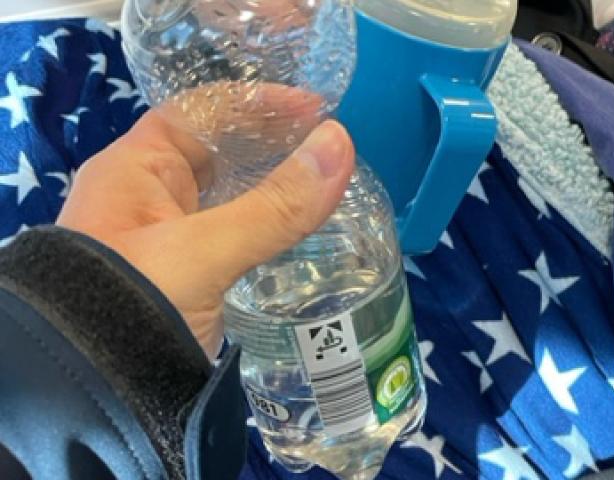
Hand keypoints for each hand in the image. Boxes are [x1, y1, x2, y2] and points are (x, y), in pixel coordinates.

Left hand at [56, 111, 354, 358]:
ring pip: (228, 196)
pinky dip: (266, 226)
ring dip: (272, 187)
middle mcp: (147, 196)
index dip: (257, 103)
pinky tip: (300, 231)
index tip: (316, 110)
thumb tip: (340, 143)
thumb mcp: (204, 251)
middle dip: (271, 144)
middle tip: (330, 149)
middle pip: (217, 152)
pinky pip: (232, 234)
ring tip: (325, 187)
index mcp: (134, 170)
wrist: (90, 397)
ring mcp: (166, 239)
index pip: (200, 112)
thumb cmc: (133, 304)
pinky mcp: (185, 276)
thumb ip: (274, 205)